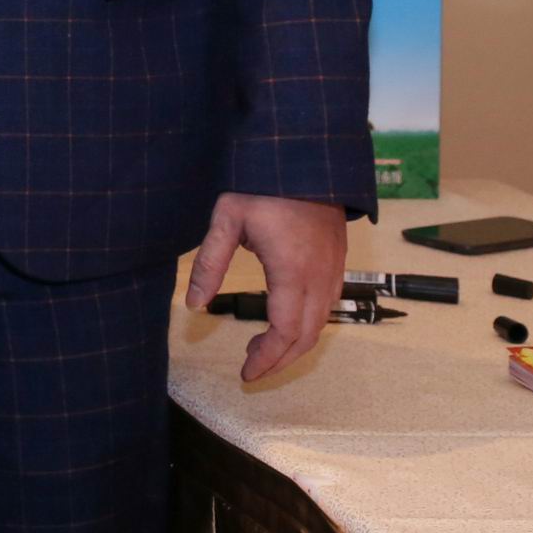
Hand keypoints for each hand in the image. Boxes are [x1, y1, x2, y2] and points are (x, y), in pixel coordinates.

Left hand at [186, 191, 349, 382]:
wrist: (305, 158)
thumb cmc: (262, 186)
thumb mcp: (226, 219)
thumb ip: (210, 263)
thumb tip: (194, 305)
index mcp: (293, 271)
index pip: (284, 332)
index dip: (266, 358)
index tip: (246, 374)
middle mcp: (320, 278)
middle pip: (307, 337)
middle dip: (280, 360)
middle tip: (252, 368)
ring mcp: (334, 270)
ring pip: (321, 324)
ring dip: (295, 344)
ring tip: (262, 349)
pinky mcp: (339, 262)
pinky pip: (329, 306)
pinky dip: (308, 326)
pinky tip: (285, 322)